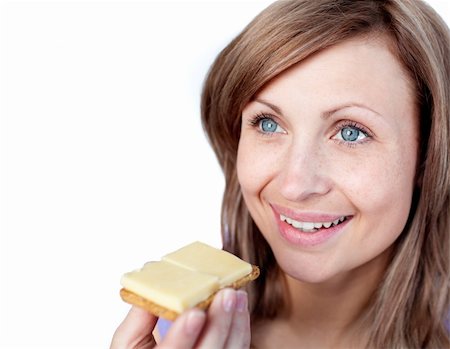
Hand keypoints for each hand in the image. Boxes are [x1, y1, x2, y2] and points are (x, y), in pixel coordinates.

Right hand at [110, 288, 249, 348]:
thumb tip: (154, 283)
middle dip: (219, 323)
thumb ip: (139, 316)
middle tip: (227, 294)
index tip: (195, 312)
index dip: (184, 334)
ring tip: (238, 295)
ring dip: (235, 323)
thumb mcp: (128, 341)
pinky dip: (241, 329)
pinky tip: (240, 307)